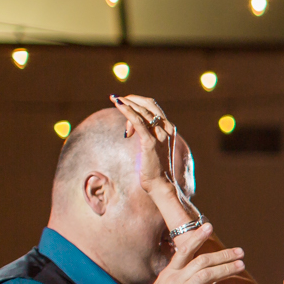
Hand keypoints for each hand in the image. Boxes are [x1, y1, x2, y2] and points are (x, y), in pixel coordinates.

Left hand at [112, 94, 197, 223]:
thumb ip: (147, 135)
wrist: (160, 184)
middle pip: (149, 105)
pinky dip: (127, 110)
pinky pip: (137, 121)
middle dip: (132, 99)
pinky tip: (117, 104)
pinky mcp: (150, 142)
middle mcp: (167, 129)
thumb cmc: (154, 168)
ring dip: (127, 103)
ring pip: (142, 111)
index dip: (138, 102)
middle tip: (117, 99)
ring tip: (114, 99)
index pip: (154, 107)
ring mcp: (160, 135)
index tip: (125, 104)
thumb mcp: (152, 147)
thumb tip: (133, 127)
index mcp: (169, 129)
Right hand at [122, 225, 244, 283]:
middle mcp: (174, 281)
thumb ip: (179, 278)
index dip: (197, 237)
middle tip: (240, 252)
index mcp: (168, 274)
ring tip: (241, 266)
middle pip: (201, 261)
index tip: (209, 226)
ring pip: (207, 276)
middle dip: (223, 255)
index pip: (183, 250)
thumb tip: (197, 270)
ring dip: (226, 270)